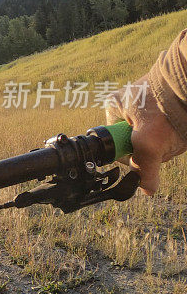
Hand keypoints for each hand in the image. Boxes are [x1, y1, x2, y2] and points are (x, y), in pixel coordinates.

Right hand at [106, 75, 186, 195]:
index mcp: (113, 109)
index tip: (145, 152)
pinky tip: (182, 126)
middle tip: (164, 140)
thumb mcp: (149, 143)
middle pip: (137, 143)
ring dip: (168, 142)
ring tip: (176, 130)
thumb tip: (146, 189)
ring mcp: (149, 105)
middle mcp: (128, 106)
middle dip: (154, 148)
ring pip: (156, 138)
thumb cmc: (165, 105)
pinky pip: (169, 129)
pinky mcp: (167, 105)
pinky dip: (178, 133)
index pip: (117, 144)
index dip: (131, 155)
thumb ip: (144, 168)